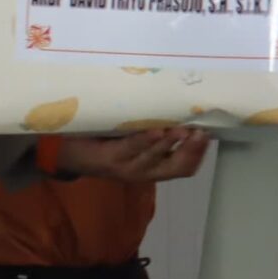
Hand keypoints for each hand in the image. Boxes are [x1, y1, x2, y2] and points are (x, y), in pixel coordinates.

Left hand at [58, 128, 211, 184]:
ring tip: (184, 130)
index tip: (208, 135)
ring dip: (171, 143)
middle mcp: (143, 173)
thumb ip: (152, 128)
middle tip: (202, 133)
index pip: (184, 168)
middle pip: (175, 167)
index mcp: (152, 168)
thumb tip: (177, 105)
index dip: (198, 154)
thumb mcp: (134, 138)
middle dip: (191, 150)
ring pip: (155, 157)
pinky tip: (156, 130)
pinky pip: (132, 148)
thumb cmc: (105, 142)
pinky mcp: (110, 159)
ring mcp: (126, 167)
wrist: (68, 152)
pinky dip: (146, 140)